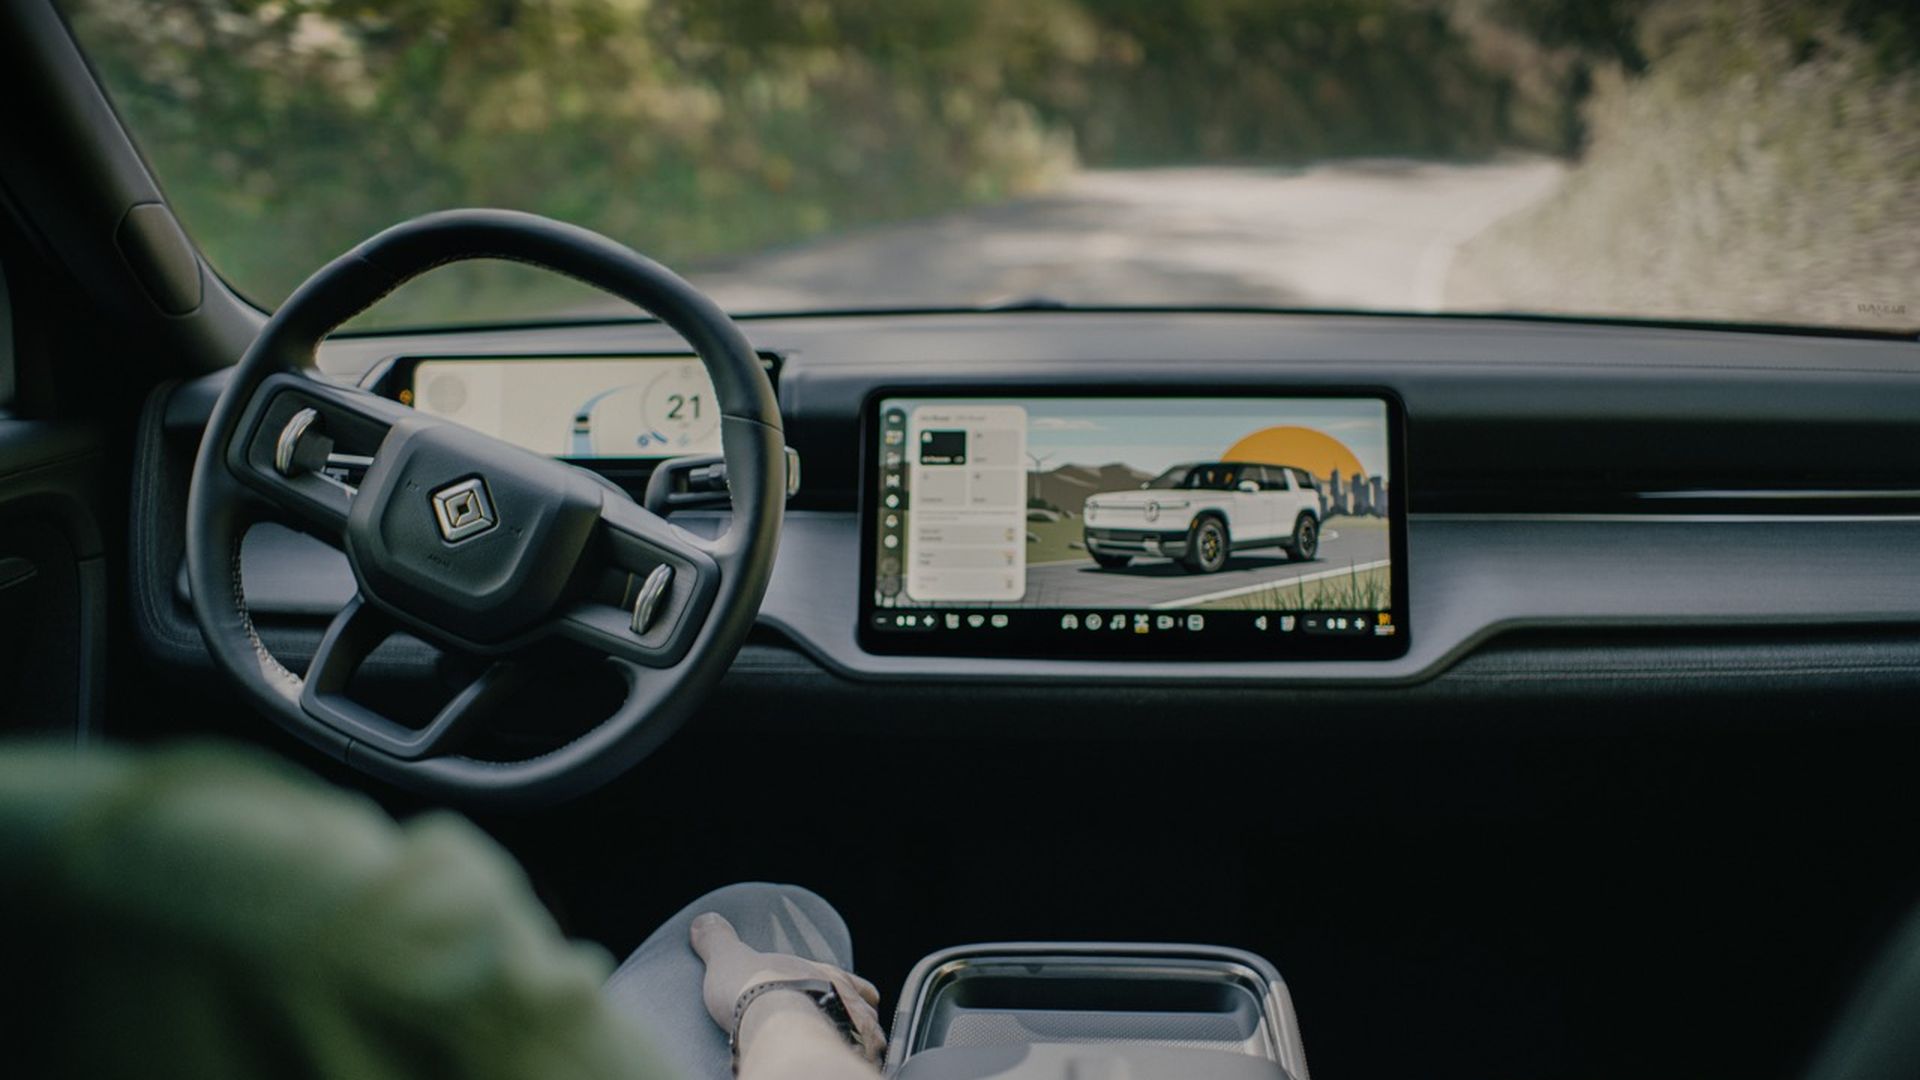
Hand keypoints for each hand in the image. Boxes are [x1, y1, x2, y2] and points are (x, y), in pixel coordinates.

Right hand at [690, 911, 886, 1060]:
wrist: (773, 1020)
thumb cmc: (754, 987)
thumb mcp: (728, 958)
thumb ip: (718, 941)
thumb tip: (704, 921)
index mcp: (818, 972)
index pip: (848, 979)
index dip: (853, 990)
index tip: (859, 997)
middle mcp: (841, 995)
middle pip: (865, 1009)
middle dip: (859, 1018)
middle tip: (849, 1029)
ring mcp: (849, 1025)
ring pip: (869, 1035)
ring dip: (861, 1043)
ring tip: (849, 1052)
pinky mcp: (846, 1052)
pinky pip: (858, 1059)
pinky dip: (855, 1060)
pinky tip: (843, 1064)